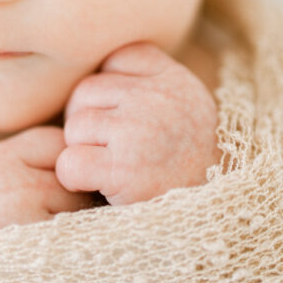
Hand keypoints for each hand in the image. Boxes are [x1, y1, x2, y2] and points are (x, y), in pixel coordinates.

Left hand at [55, 42, 221, 205]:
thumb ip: (149, 81)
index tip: (130, 123)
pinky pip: (69, 162)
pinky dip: (74, 179)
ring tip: (115, 170)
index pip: (115, 60)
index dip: (110, 93)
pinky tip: (100, 187)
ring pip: (74, 126)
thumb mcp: (184, 110)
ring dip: (83, 151)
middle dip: (90, 124)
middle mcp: (159, 98)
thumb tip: (98, 65)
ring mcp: (140, 130)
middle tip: (117, 152)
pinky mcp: (123, 169)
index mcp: (175, 79)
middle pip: (86, 91)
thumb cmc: (187, 168)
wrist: (213, 222)